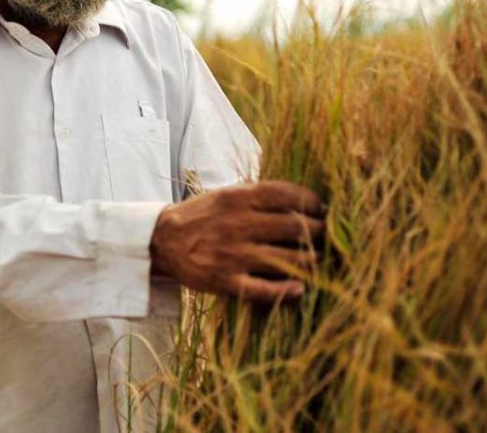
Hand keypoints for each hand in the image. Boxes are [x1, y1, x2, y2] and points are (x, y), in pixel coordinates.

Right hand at [149, 180, 325, 303]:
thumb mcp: (226, 194)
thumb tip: (302, 201)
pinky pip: (264, 290)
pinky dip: (286, 292)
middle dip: (318, 233)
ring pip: (288, 260)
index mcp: (239, 198)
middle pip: (296, 228)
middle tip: (324, 237)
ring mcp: (233, 254)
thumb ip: (259, 196)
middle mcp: (239, 224)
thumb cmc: (202, 216)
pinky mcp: (225, 280)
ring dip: (311, 262)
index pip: (289, 195)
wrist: (162, 240)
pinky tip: (299, 290)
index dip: (313, 203)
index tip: (322, 210)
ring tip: (316, 261)